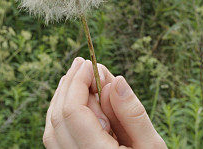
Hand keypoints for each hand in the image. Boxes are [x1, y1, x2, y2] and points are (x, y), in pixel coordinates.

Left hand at [43, 56, 166, 148]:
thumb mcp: (153, 147)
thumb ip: (133, 115)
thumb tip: (114, 80)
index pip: (73, 114)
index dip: (78, 83)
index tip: (91, 63)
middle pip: (57, 120)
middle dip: (68, 86)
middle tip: (82, 63)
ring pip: (50, 132)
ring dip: (60, 100)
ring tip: (75, 77)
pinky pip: (55, 142)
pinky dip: (60, 117)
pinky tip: (74, 103)